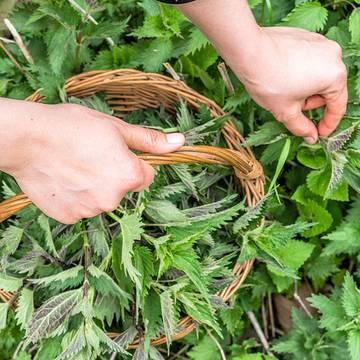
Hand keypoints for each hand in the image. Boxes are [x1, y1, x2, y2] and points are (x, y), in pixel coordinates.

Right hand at [1, 102, 183, 223]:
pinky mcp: (69, 216)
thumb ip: (150, 140)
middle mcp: (114, 199)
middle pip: (123, 189)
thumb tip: (180, 142)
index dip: (132, 163)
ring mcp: (90, 210)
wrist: (27, 139)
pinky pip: (80, 207)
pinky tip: (63, 179)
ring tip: (73, 166)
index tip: (115, 153)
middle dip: (112, 176)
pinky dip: (75, 196)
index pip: (146, 176)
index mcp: (131, 177)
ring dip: (93, 187)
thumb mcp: (116, 128)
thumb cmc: (73, 128)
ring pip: (101, 199)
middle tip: (90, 156)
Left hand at [228, 27, 347, 143]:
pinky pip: (308, 61)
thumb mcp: (286, 111)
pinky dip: (298, 73)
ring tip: (282, 91)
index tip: (319, 133)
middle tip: (290, 107)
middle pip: (327, 89)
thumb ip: (302, 127)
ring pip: (317, 75)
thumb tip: (312, 137)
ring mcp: (320, 43)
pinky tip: (280, 77)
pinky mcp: (306, 36)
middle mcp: (333, 55)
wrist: (249, 51)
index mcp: (334, 75)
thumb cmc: (269, 81)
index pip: (337, 106)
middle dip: (310, 102)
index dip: (328, 124)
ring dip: (304, 89)